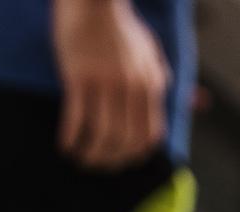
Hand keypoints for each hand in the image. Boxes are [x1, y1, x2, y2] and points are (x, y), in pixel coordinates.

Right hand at [53, 0, 169, 169]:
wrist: (94, 1)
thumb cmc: (120, 25)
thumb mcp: (150, 49)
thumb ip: (160, 74)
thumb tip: (174, 94)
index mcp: (150, 84)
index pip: (149, 134)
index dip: (135, 155)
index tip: (122, 162)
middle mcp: (131, 87)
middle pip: (124, 141)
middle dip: (109, 161)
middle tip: (96, 166)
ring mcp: (104, 82)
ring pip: (101, 135)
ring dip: (89, 155)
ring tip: (79, 159)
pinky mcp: (78, 77)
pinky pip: (76, 118)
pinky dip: (70, 138)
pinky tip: (65, 145)